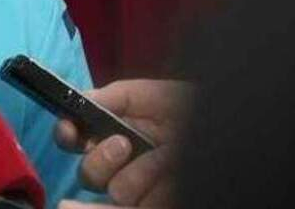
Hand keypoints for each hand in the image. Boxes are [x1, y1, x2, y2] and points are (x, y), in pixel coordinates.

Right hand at [54, 79, 190, 207]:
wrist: (227, 129)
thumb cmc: (193, 111)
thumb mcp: (155, 96)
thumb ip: (116, 96)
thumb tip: (81, 100)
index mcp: (114, 134)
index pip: (74, 140)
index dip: (67, 135)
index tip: (70, 131)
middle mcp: (122, 166)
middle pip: (87, 174)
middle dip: (101, 158)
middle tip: (124, 144)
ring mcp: (141, 193)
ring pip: (115, 192)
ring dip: (140, 174)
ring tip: (167, 160)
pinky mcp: (156, 207)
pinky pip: (136, 208)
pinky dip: (151, 191)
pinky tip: (166, 181)